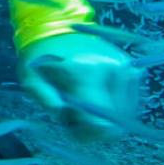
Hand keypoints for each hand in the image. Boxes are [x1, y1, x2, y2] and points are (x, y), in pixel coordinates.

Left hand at [17, 32, 142, 142]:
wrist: (58, 29)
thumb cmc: (41, 57)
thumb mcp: (31, 78)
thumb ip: (45, 99)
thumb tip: (61, 114)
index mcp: (86, 71)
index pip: (101, 122)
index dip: (87, 134)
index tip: (73, 131)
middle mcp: (112, 69)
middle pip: (115, 124)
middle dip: (94, 127)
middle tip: (74, 117)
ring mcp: (126, 68)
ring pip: (124, 117)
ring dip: (105, 118)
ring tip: (83, 104)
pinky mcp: (132, 70)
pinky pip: (128, 105)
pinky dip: (113, 108)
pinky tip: (96, 97)